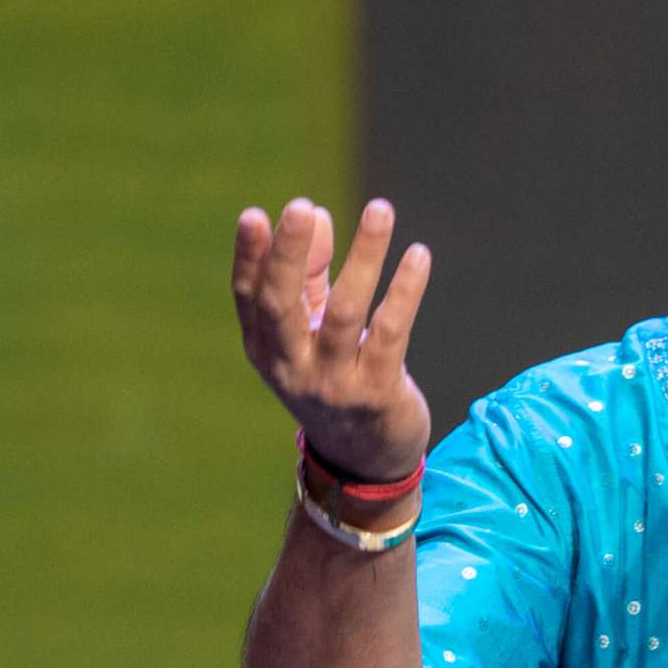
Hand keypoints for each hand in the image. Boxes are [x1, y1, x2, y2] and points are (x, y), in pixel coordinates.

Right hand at [232, 198, 433, 484]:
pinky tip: (418, 255)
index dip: (249, 257)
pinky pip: (391, 333)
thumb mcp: (313, 329)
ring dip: (364, 256)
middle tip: (301, 206)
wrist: (365, 460)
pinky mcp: (377, 393)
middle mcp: (291, 368)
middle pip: (282, 305)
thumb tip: (317, 215)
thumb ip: (312, 274)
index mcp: (266, 349)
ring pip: (345, 313)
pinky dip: (404, 290)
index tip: (254, 214)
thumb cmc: (334, 377)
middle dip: (290, 254)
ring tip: (380, 210)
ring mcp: (333, 384)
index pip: (250, 297)